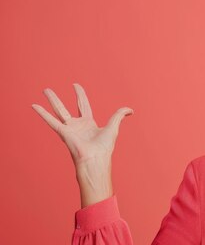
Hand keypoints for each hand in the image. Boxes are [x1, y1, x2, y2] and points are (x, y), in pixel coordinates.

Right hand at [32, 83, 132, 206]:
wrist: (95, 159)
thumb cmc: (104, 147)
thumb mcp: (113, 127)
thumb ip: (119, 116)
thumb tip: (131, 110)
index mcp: (88, 123)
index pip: (83, 105)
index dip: (80, 95)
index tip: (75, 85)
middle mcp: (77, 125)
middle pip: (65, 107)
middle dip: (57, 99)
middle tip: (48, 90)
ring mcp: (69, 129)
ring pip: (58, 110)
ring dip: (51, 100)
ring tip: (44, 90)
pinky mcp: (63, 132)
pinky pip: (51, 121)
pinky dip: (42, 113)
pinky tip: (34, 105)